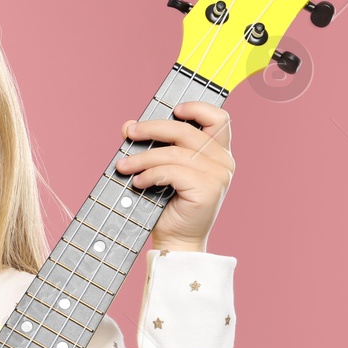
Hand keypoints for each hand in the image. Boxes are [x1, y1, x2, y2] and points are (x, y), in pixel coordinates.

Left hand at [114, 100, 233, 252]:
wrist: (176, 240)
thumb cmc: (168, 204)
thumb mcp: (161, 168)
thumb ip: (151, 145)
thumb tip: (128, 125)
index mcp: (218, 152)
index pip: (218, 118)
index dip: (197, 108)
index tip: (173, 109)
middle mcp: (223, 161)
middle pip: (186, 130)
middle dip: (153, 128)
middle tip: (129, 133)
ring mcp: (218, 175)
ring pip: (173, 152)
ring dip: (143, 158)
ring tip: (124, 167)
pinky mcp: (207, 189)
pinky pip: (171, 171)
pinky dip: (150, 174)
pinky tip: (139, 183)